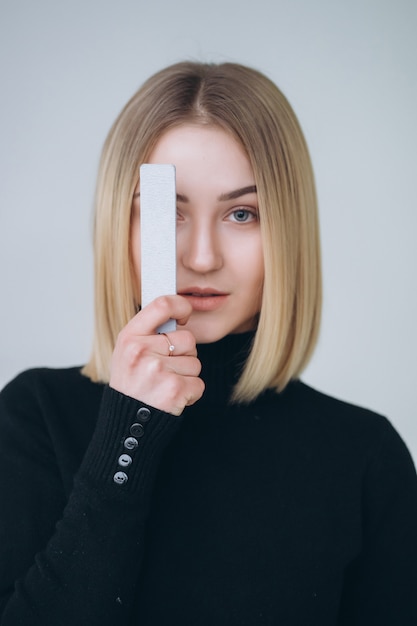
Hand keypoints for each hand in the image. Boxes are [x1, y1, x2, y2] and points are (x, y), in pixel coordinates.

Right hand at [109, 295, 204, 414]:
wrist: (126, 423)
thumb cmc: (131, 384)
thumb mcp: (127, 352)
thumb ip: (149, 331)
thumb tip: (177, 312)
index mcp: (130, 337)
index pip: (163, 304)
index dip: (181, 306)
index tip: (184, 316)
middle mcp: (142, 351)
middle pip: (188, 339)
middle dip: (184, 355)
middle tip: (164, 370)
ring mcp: (158, 370)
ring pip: (195, 363)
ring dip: (186, 376)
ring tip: (164, 385)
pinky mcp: (174, 390)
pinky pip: (199, 384)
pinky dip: (190, 393)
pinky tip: (172, 398)